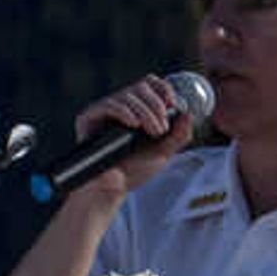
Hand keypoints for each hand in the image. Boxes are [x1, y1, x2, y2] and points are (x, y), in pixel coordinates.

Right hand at [65, 73, 199, 200]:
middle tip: (161, 129)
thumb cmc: (134, 172)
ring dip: (145, 112)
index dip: (163, 88)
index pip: (149, 84)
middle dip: (156, 106)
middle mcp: (120, 107)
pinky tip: (133, 124)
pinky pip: (108, 105)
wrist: (112, 190)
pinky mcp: (89, 117)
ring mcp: (104, 111)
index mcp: (137, 110)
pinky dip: (124, 112)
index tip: (173, 103)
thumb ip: (178, 135)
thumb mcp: (163, 153)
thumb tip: (188, 114)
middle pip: (140, 87)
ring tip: (153, 132)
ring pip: (127, 95)